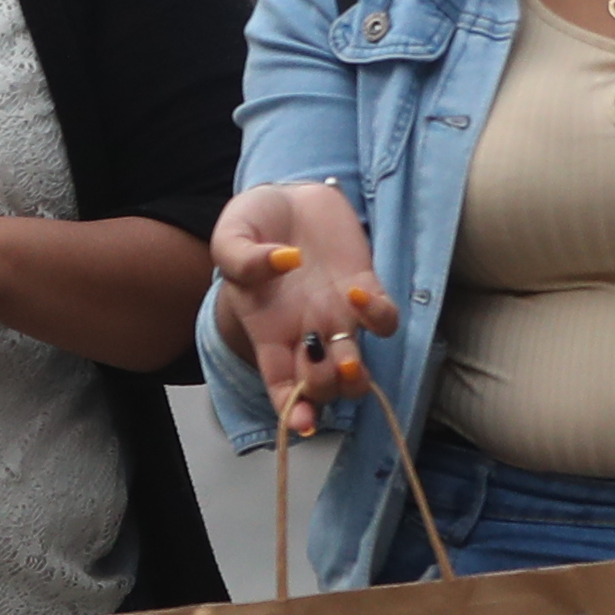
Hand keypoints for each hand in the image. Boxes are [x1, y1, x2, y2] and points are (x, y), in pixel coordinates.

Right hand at [209, 179, 392, 427]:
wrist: (291, 193)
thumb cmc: (256, 220)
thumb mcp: (230, 235)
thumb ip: (241, 257)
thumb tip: (282, 262)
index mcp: (268, 332)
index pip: (281, 386)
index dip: (291, 411)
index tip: (303, 421)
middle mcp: (306, 333)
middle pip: (322, 387)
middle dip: (324, 389)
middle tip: (320, 364)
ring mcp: (338, 315)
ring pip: (356, 370)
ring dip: (355, 377)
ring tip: (347, 360)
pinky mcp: (367, 288)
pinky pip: (384, 320)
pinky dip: (377, 316)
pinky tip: (357, 292)